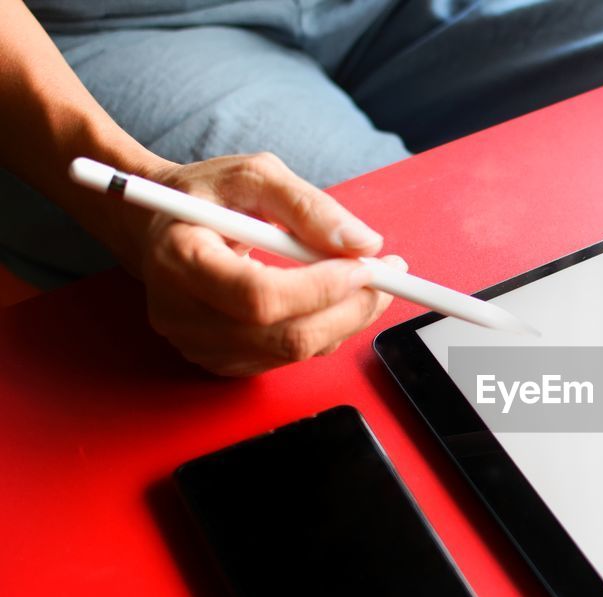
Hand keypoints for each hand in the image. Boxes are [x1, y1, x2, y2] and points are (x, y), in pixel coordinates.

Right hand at [124, 153, 399, 375]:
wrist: (159, 228)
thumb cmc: (204, 196)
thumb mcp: (252, 175)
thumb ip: (308, 205)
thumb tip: (363, 243)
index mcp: (180, 260)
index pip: (260, 296)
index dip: (322, 287)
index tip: (367, 265)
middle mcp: (182, 314)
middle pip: (286, 336)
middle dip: (351, 307)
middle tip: (389, 276)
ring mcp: (199, 345)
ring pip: (296, 352)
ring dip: (347, 318)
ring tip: (368, 279)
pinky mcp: (221, 362)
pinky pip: (290, 358)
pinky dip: (325, 329)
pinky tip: (333, 298)